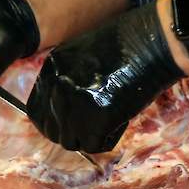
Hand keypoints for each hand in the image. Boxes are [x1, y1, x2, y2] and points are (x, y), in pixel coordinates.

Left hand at [27, 2, 184, 152]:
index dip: (53, 122)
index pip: (37, 111)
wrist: (151, 43)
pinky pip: (94, 145)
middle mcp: (57, 88)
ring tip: (110, 119)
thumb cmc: (126, 44)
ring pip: (71, 142)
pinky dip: (108, 138)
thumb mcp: (83, 54)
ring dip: (89, 136)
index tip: (68, 124)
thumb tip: (66, 107)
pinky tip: (120, 120)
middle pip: (52, 131)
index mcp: (51, 69)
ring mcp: (74, 104)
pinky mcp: (95, 119)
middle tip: (92, 127)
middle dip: (71, 133)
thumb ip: (68, 79)